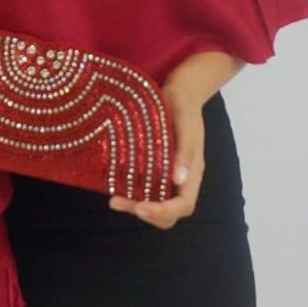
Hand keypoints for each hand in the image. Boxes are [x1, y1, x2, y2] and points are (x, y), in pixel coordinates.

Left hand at [107, 79, 204, 228]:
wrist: (179, 92)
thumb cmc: (184, 106)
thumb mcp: (186, 124)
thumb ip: (185, 151)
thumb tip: (179, 180)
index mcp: (194, 173)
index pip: (183, 205)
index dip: (163, 211)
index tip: (140, 206)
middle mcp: (182, 179)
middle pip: (169, 214)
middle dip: (145, 214)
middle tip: (118, 202)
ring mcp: (168, 176)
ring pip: (155, 205)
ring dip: (134, 207)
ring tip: (113, 200)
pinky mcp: (154, 169)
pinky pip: (145, 191)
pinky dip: (131, 195)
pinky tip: (115, 188)